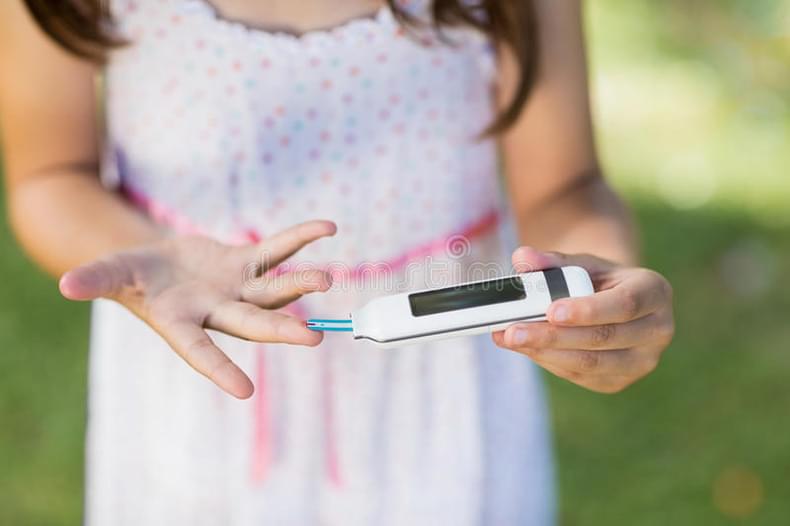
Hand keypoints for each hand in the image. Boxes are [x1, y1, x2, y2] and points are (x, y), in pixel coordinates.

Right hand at [59, 220, 336, 398]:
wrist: (155, 263)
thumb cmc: (130, 276)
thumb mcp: (110, 274)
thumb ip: (95, 279)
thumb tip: (66, 285)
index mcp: (182, 324)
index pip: (201, 352)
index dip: (219, 370)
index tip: (245, 391)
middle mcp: (216, 311)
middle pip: (252, 323)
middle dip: (280, 330)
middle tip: (313, 338)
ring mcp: (237, 289)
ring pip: (274, 290)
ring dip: (300, 283)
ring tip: (328, 279)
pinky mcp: (246, 264)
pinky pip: (276, 251)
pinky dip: (299, 240)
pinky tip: (327, 228)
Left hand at [492, 247, 674, 392]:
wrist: (613, 303)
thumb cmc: (596, 280)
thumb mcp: (579, 263)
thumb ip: (550, 260)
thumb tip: (522, 257)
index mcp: (654, 292)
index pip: (625, 304)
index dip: (588, 310)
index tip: (551, 311)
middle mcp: (657, 330)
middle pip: (603, 338)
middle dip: (552, 336)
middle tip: (513, 330)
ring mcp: (641, 361)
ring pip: (590, 363)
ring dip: (545, 352)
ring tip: (509, 338)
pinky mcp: (619, 381)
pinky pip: (580, 376)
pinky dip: (548, 361)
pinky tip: (524, 347)